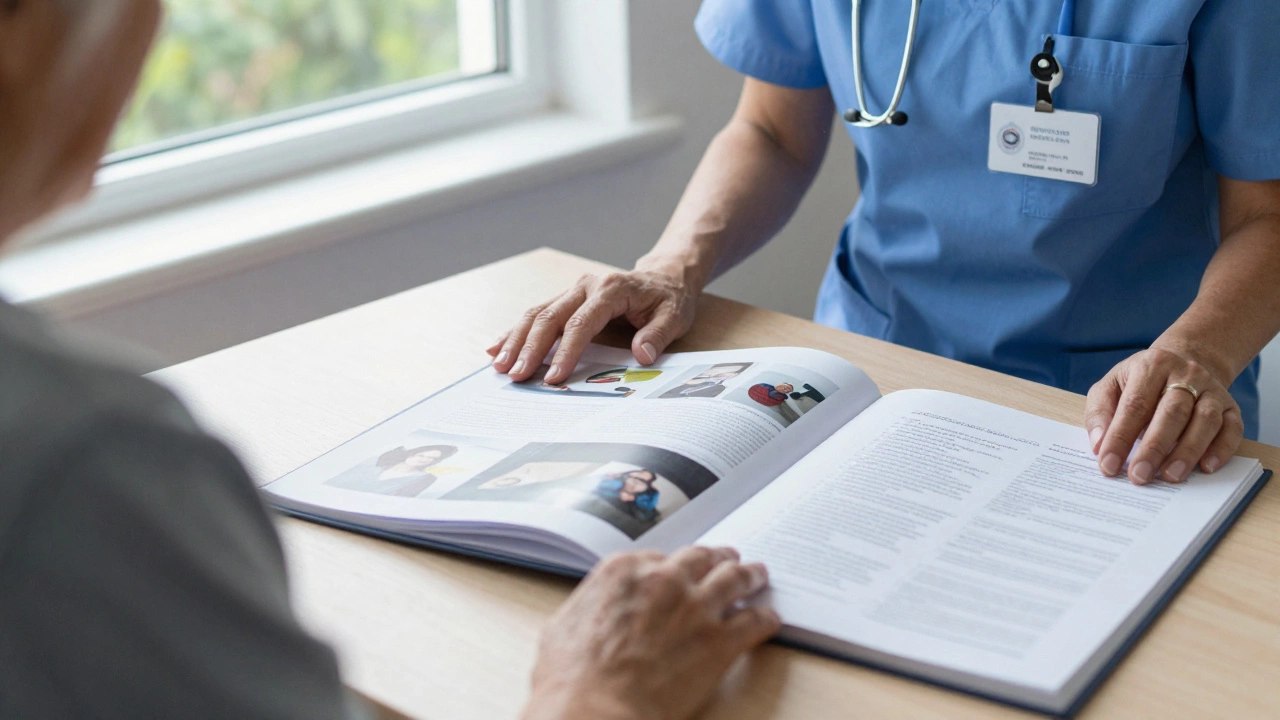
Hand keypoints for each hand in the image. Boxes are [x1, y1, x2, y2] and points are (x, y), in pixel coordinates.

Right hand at [488, 266, 698, 384]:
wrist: (664, 277)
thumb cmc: (668, 299)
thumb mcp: (674, 317)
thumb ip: (657, 335)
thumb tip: (642, 355)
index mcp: (610, 290)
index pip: (581, 323)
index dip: (566, 351)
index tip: (554, 377)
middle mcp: (586, 286)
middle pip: (550, 316)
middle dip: (530, 348)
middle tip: (515, 375)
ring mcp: (573, 290)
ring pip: (537, 313)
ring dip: (516, 339)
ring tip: (499, 365)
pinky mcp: (567, 298)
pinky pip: (538, 313)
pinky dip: (516, 331)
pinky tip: (498, 347)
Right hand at [521, 547, 779, 719]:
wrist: (597, 711)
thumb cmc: (571, 679)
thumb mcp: (563, 627)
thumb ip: (589, 606)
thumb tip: (594, 609)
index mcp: (624, 571)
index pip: (659, 557)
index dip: (672, 567)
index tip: (679, 572)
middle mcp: (664, 580)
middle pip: (701, 558)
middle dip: (716, 558)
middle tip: (727, 559)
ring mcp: (696, 607)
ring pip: (735, 578)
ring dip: (748, 575)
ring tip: (757, 575)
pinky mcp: (721, 641)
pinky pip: (755, 621)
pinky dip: (765, 618)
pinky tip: (769, 619)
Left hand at [1085, 347, 1243, 484]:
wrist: (1185, 360)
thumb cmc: (1140, 381)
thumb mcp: (1112, 385)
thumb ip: (1100, 412)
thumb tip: (1098, 445)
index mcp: (1151, 366)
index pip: (1135, 404)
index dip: (1120, 437)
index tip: (1108, 465)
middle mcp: (1186, 375)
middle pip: (1172, 412)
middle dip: (1154, 447)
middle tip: (1139, 476)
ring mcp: (1212, 391)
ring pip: (1205, 421)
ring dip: (1187, 451)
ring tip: (1170, 476)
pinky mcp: (1231, 407)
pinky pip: (1232, 429)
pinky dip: (1221, 449)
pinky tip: (1206, 467)